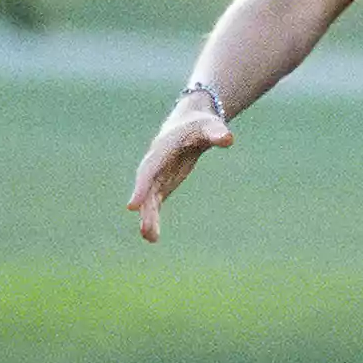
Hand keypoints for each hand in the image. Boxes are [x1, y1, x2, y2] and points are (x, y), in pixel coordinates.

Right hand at [127, 106, 232, 242]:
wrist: (191, 123)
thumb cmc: (202, 124)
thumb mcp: (211, 126)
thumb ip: (217, 133)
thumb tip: (228, 138)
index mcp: (163, 148)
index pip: (150, 169)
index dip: (142, 187)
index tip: (133, 206)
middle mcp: (155, 163)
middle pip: (147, 187)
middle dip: (145, 207)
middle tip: (145, 229)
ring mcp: (157, 174)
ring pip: (149, 197)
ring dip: (149, 217)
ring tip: (150, 238)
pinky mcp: (162, 183)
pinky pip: (155, 202)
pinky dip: (153, 216)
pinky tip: (152, 236)